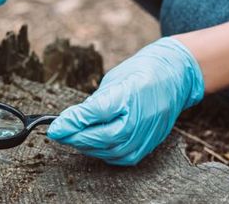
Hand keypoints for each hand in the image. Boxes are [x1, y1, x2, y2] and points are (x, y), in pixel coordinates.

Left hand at [47, 37, 203, 165]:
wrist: (174, 77)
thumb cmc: (143, 72)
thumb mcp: (114, 79)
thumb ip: (95, 102)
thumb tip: (74, 119)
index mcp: (128, 97)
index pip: (92, 114)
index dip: (70, 122)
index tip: (54, 126)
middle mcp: (137, 120)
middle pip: (97, 137)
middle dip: (73, 135)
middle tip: (58, 131)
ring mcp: (143, 136)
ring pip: (105, 150)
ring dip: (85, 144)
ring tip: (71, 135)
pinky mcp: (145, 147)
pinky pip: (118, 156)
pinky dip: (101, 151)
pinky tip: (91, 142)